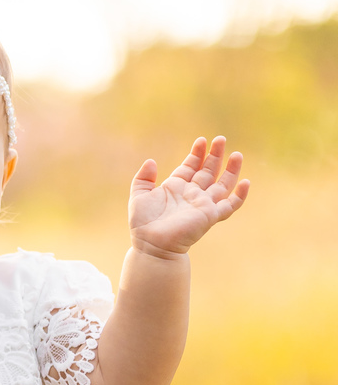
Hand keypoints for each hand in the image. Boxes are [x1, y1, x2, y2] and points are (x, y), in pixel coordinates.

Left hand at [129, 135, 249, 257]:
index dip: (197, 154)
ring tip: (237, 154)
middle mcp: (192, 194)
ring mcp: (203, 205)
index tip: (201, 141)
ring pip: (222, 185)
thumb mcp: (139, 195)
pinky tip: (246, 182)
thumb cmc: (143, 223)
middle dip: (215, 155)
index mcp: (176, 187)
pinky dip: (239, 196)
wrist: (151, 245)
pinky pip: (230, 205)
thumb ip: (143, 178)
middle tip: (221, 139)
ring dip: (230, 170)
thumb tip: (151, 161)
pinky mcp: (210, 216)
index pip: (191, 167)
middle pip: (208, 171)